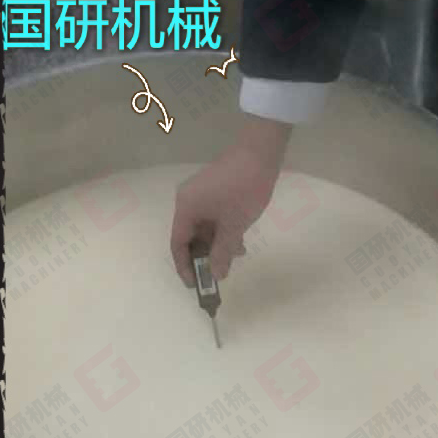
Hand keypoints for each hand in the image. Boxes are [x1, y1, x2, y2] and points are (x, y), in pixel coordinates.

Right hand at [170, 117, 291, 283]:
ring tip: (236, 256)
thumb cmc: (243, 189)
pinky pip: (212, 218)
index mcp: (185, 208)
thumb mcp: (234, 225)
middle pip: (189, 236)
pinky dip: (222, 231)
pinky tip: (239, 240)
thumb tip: (216, 275)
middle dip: (204, 256)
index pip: (177, 244)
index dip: (185, 267)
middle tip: (218, 273)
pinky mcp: (214, 190)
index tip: (196, 284)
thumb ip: (222, 252)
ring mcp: (201, 194)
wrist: (260, 152)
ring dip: (216, 244)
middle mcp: (188, 201)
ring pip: (204, 228)